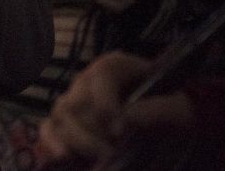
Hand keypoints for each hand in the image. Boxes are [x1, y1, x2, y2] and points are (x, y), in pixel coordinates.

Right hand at [38, 52, 193, 166]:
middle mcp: (88, 78)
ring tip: (98, 159)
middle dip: (91, 132)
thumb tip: (127, 120)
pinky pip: (49, 128)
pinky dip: (52, 142)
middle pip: (76, 100)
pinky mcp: (66, 122)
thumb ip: (157, 110)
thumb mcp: (175, 105)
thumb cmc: (171, 107)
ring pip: (61, 115)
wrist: (167, 116)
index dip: (106, 105)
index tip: (119, 132)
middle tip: (111, 153)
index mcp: (115, 65)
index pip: (101, 77)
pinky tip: (63, 157)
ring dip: (77, 140)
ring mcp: (74, 98)